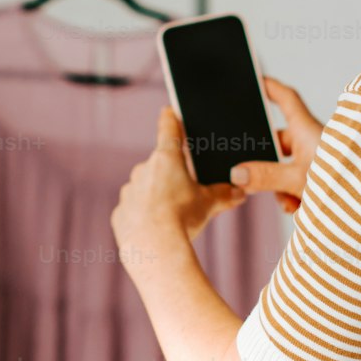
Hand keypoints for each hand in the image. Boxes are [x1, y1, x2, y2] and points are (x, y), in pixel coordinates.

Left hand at [111, 107, 245, 256]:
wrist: (155, 249)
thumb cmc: (184, 219)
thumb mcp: (209, 204)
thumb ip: (225, 194)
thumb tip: (240, 192)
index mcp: (167, 159)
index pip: (169, 130)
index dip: (171, 119)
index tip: (168, 111)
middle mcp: (144, 170)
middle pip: (160, 167)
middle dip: (173, 177)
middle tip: (187, 196)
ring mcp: (129, 191)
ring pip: (145, 189)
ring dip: (157, 198)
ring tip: (173, 219)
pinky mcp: (120, 213)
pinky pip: (134, 211)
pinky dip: (144, 218)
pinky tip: (156, 231)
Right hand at [230, 76, 323, 213]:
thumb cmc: (346, 184)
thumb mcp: (297, 179)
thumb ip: (265, 176)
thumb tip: (237, 173)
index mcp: (307, 130)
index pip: (286, 99)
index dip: (270, 88)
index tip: (257, 80)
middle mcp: (313, 142)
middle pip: (280, 144)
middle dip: (267, 165)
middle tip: (257, 179)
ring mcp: (318, 162)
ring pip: (287, 169)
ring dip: (282, 188)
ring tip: (292, 203)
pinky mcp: (323, 180)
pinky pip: (299, 184)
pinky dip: (295, 198)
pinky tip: (300, 210)